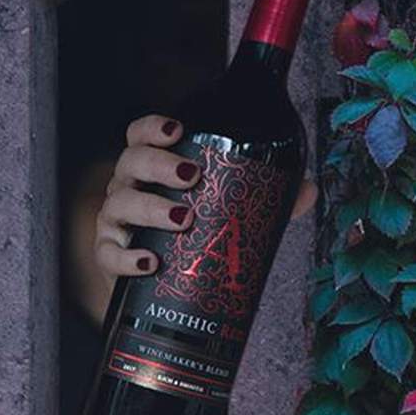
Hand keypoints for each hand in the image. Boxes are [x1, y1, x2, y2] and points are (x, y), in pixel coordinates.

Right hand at [93, 113, 318, 285]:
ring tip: (184, 218)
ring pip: (120, 204)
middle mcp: (127, 188)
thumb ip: (266, 198)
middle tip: (192, 176)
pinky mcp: (109, 257)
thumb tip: (307, 190)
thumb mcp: (226, 212)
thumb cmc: (189, 235)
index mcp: (151, 169)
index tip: (177, 130)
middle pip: (130, 162)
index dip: (152, 128)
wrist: (157, 286)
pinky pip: (108, 254)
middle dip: (158, 165)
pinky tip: (150, 263)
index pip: (140, 136)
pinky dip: (127, 258)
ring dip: (151, 208)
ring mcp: (115, 222)